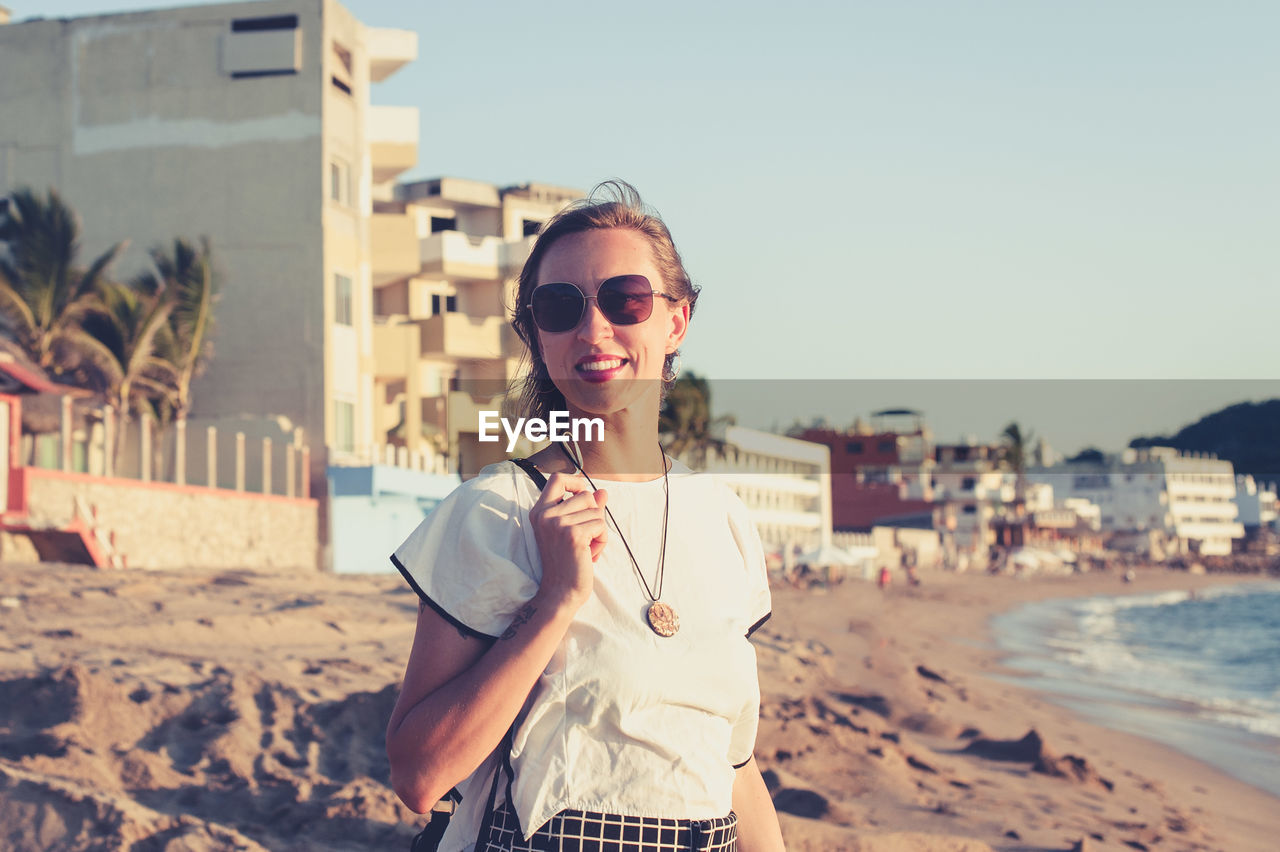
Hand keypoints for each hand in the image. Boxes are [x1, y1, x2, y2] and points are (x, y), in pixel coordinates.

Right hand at [528, 472, 607, 610]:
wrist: (561, 591)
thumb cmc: (568, 562)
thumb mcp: (573, 530)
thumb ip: (586, 509)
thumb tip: (603, 492)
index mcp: (540, 511)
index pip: (557, 479)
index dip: (575, 482)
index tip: (583, 496)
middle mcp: (545, 515)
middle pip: (586, 495)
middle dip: (593, 515)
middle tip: (584, 538)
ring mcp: (557, 524)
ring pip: (597, 511)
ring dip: (598, 531)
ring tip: (586, 548)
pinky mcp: (573, 535)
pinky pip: (601, 525)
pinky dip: (602, 541)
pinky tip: (590, 554)